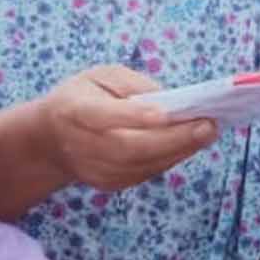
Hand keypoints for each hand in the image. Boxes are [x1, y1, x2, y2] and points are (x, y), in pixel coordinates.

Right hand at [37, 65, 217, 192]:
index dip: (133, 116)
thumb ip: (130, 84)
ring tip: (208, 132)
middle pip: (130, 148)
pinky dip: (171, 158)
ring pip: (143, 165)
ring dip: (180, 150)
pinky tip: (190, 143)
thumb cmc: (82, 98)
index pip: (102, 116)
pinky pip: (145, 172)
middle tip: (208, 125)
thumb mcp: (99, 76)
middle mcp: (82, 144)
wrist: (51, 141)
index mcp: (74, 110)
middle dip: (174, 138)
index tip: (167, 114)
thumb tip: (169, 100)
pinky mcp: (109, 184)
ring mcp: (95, 169)